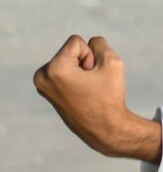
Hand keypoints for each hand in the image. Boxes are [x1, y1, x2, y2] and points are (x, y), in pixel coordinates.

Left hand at [33, 35, 160, 161]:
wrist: (104, 129)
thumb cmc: (109, 97)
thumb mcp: (112, 61)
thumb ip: (99, 43)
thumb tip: (89, 44)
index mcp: (54, 69)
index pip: (77, 42)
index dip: (92, 56)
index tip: (93, 76)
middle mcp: (42, 77)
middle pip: (70, 50)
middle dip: (84, 62)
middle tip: (90, 85)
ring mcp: (41, 85)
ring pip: (67, 60)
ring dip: (80, 70)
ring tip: (86, 90)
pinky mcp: (46, 91)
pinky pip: (64, 70)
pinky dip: (74, 77)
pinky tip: (80, 93)